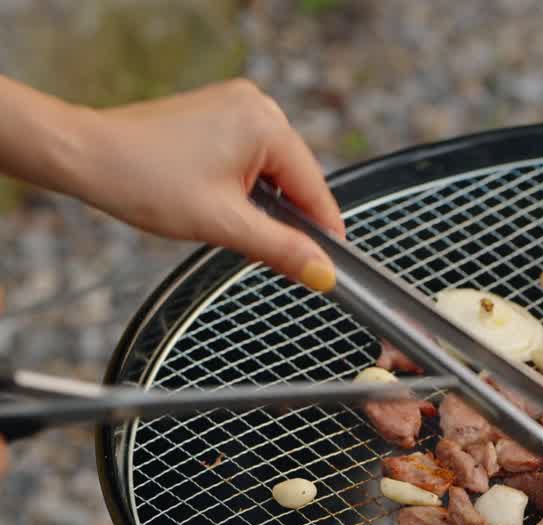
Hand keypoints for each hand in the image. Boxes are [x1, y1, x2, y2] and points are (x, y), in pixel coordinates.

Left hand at [72, 79, 341, 290]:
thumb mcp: (223, 224)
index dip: (322, 232)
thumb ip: (282, 249)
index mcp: (267, 124)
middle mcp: (257, 105)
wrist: (84, 155)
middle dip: (285, 218)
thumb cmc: (143, 179)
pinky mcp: (217, 113)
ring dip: (262, 203)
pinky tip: (222, 204)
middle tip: (271, 258)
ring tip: (231, 226)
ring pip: (272, 170)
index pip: (314, 188)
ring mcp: (236, 105)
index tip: (328, 267)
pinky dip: (244, 186)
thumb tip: (322, 272)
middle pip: (295, 178)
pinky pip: (250, 157)